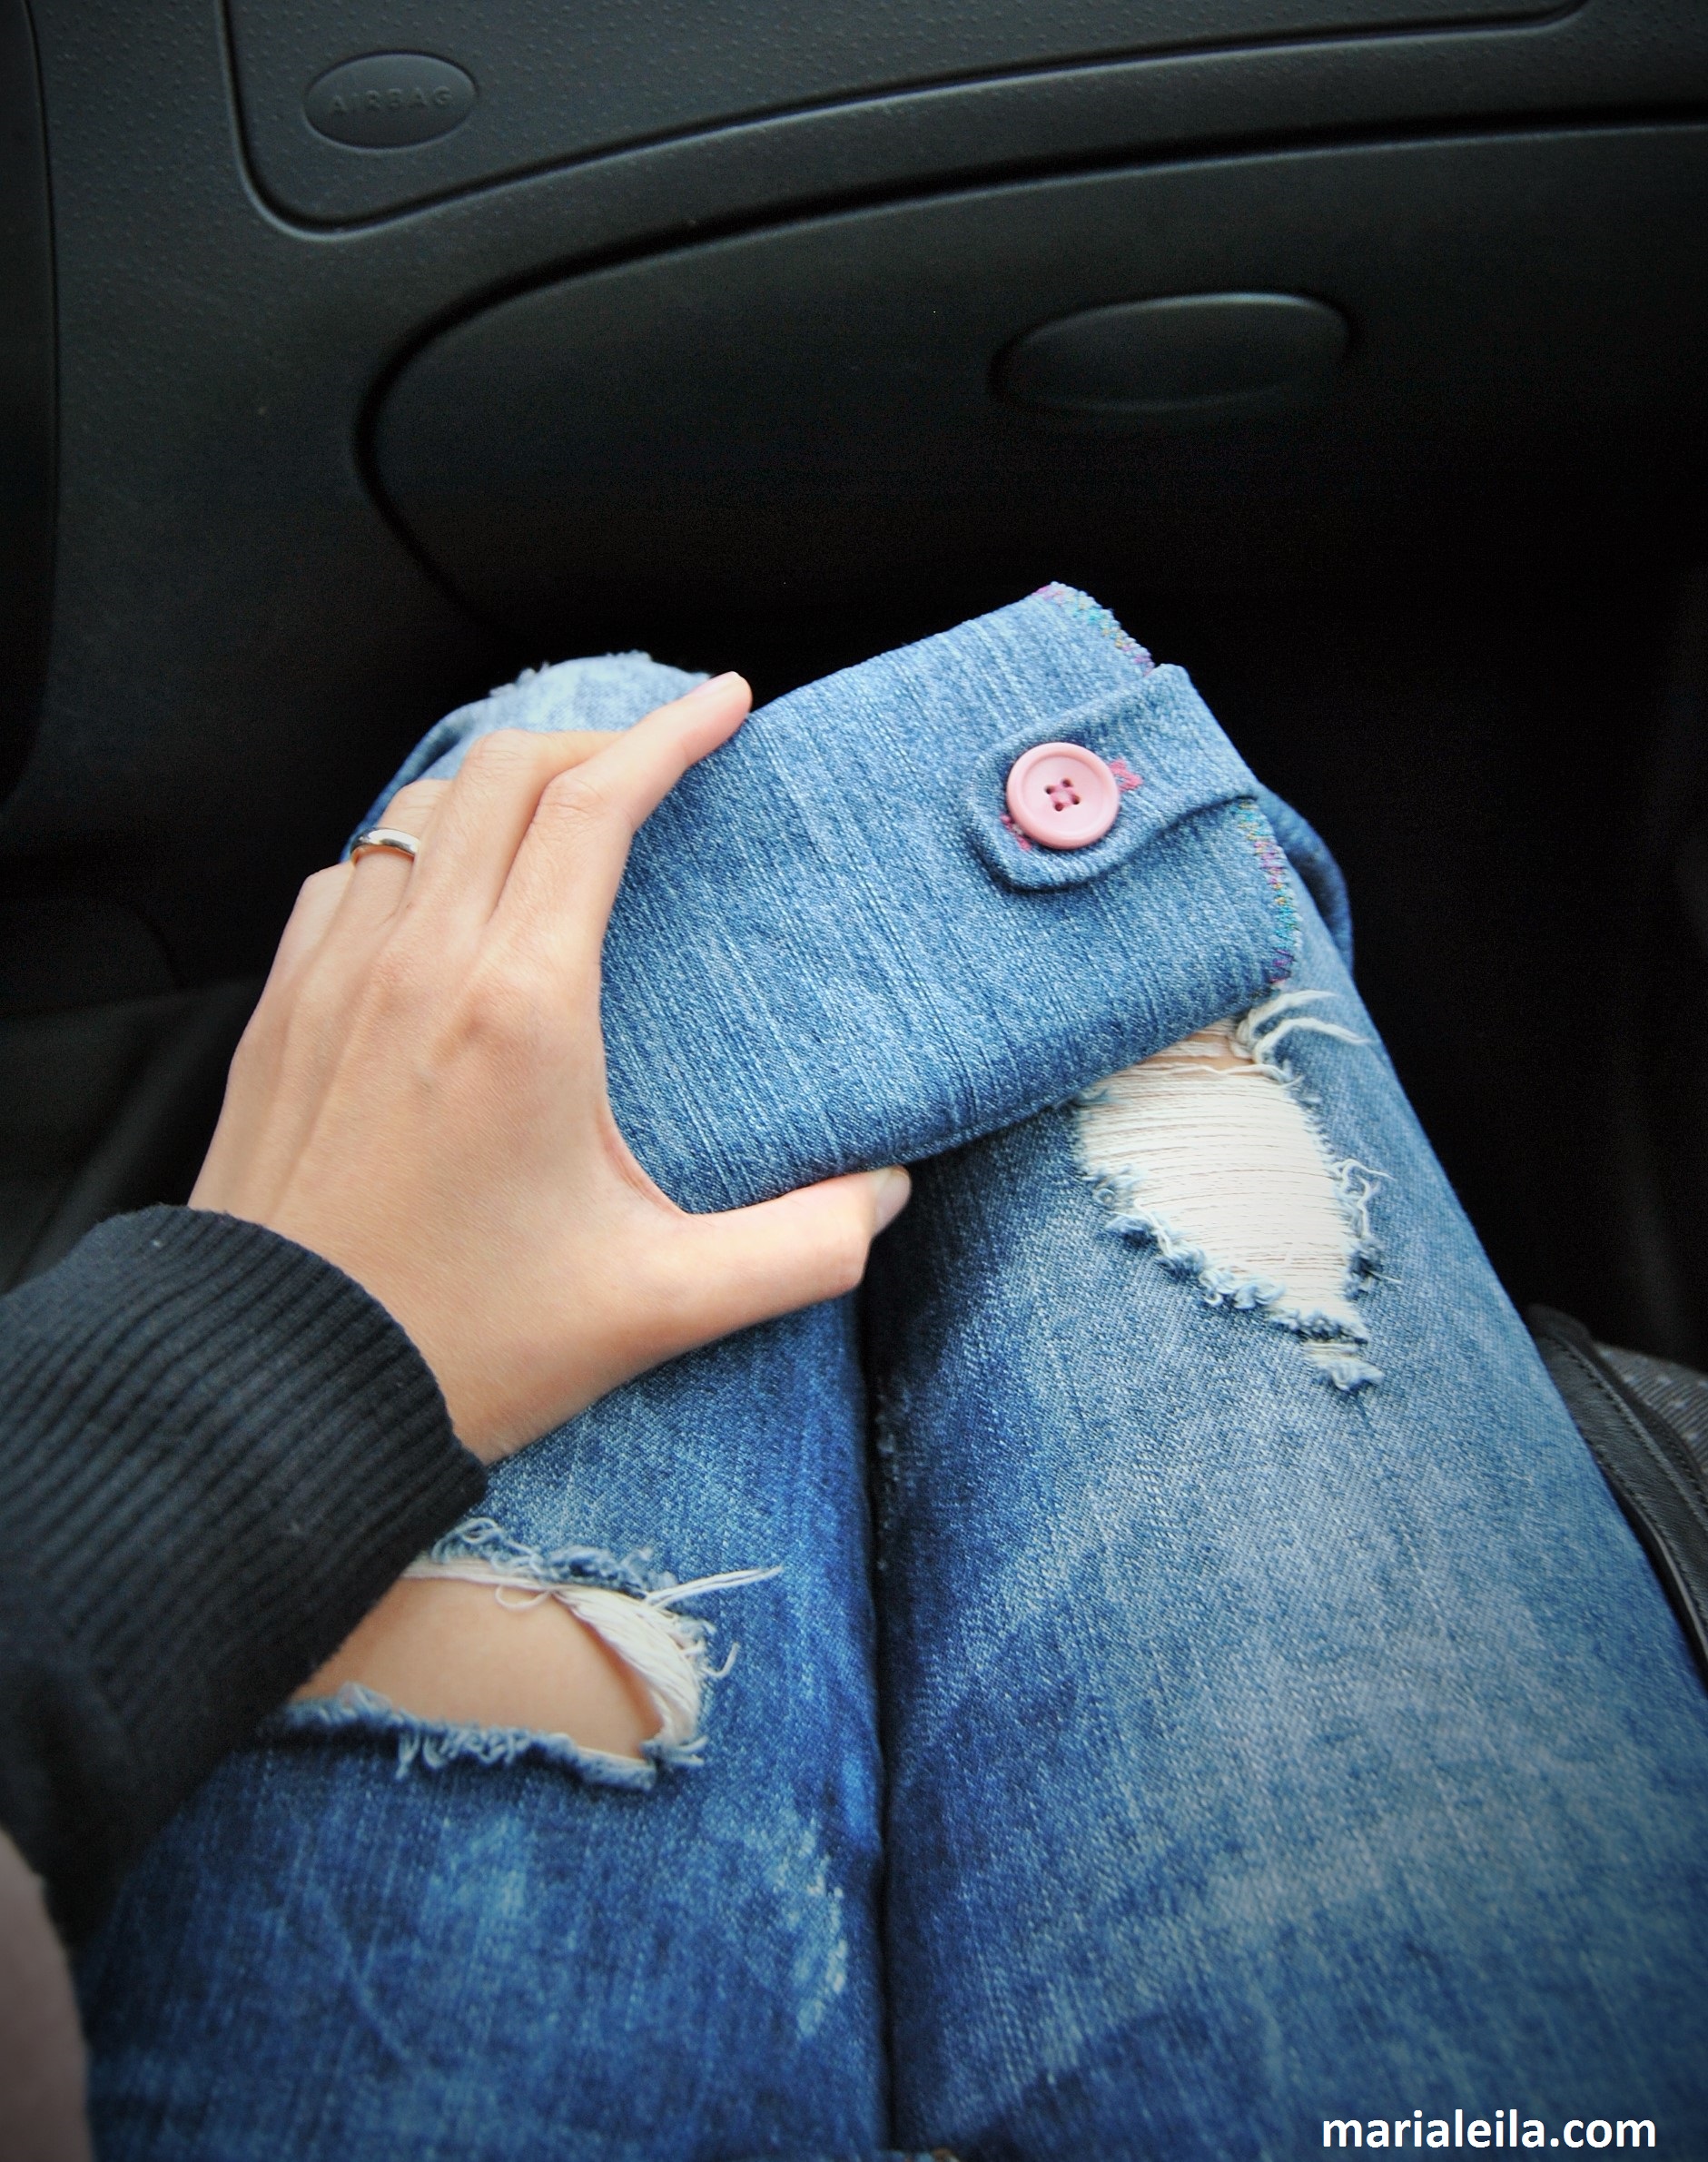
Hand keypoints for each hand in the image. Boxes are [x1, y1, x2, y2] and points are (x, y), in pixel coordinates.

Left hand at [192, 674, 908, 1460]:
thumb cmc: (456, 1346)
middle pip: (505, 774)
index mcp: (519, 1007)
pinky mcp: (280, 1014)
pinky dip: (410, 848)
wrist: (269, 1392)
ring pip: (419, 811)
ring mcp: (334, 979)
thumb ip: (803, 1247)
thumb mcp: (660, 1305)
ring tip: (559, 813)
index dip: (669, 735)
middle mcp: (418, 964)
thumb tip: (886, 1196)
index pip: (595, 806)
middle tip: (658, 759)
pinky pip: (348, 874)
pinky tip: (439, 891)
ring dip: (498, 788)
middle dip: (594, 742)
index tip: (722, 704)